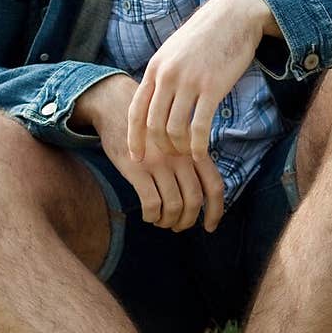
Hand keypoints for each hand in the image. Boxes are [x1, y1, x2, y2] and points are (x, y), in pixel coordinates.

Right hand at [72, 73, 224, 231]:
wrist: (115, 105)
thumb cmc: (146, 127)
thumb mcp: (175, 137)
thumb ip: (188, 158)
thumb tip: (198, 196)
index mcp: (193, 149)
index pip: (214, 186)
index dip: (216, 211)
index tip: (209, 227)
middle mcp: (180, 156)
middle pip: (194, 200)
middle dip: (187, 221)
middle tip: (178, 226)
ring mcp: (159, 162)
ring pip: (174, 206)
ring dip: (168, 221)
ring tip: (161, 221)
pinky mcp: (137, 169)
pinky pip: (152, 203)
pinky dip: (152, 216)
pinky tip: (148, 215)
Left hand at [127, 0, 275, 162]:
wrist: (234, 15)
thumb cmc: (206, 35)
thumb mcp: (174, 50)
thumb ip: (163, 74)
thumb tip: (155, 98)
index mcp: (155, 68)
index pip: (137, 111)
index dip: (134, 138)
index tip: (136, 158)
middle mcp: (167, 76)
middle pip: (154, 125)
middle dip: (160, 148)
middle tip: (171, 157)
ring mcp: (189, 82)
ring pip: (174, 129)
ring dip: (179, 148)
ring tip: (187, 154)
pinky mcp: (212, 87)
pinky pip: (199, 126)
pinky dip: (197, 146)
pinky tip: (201, 154)